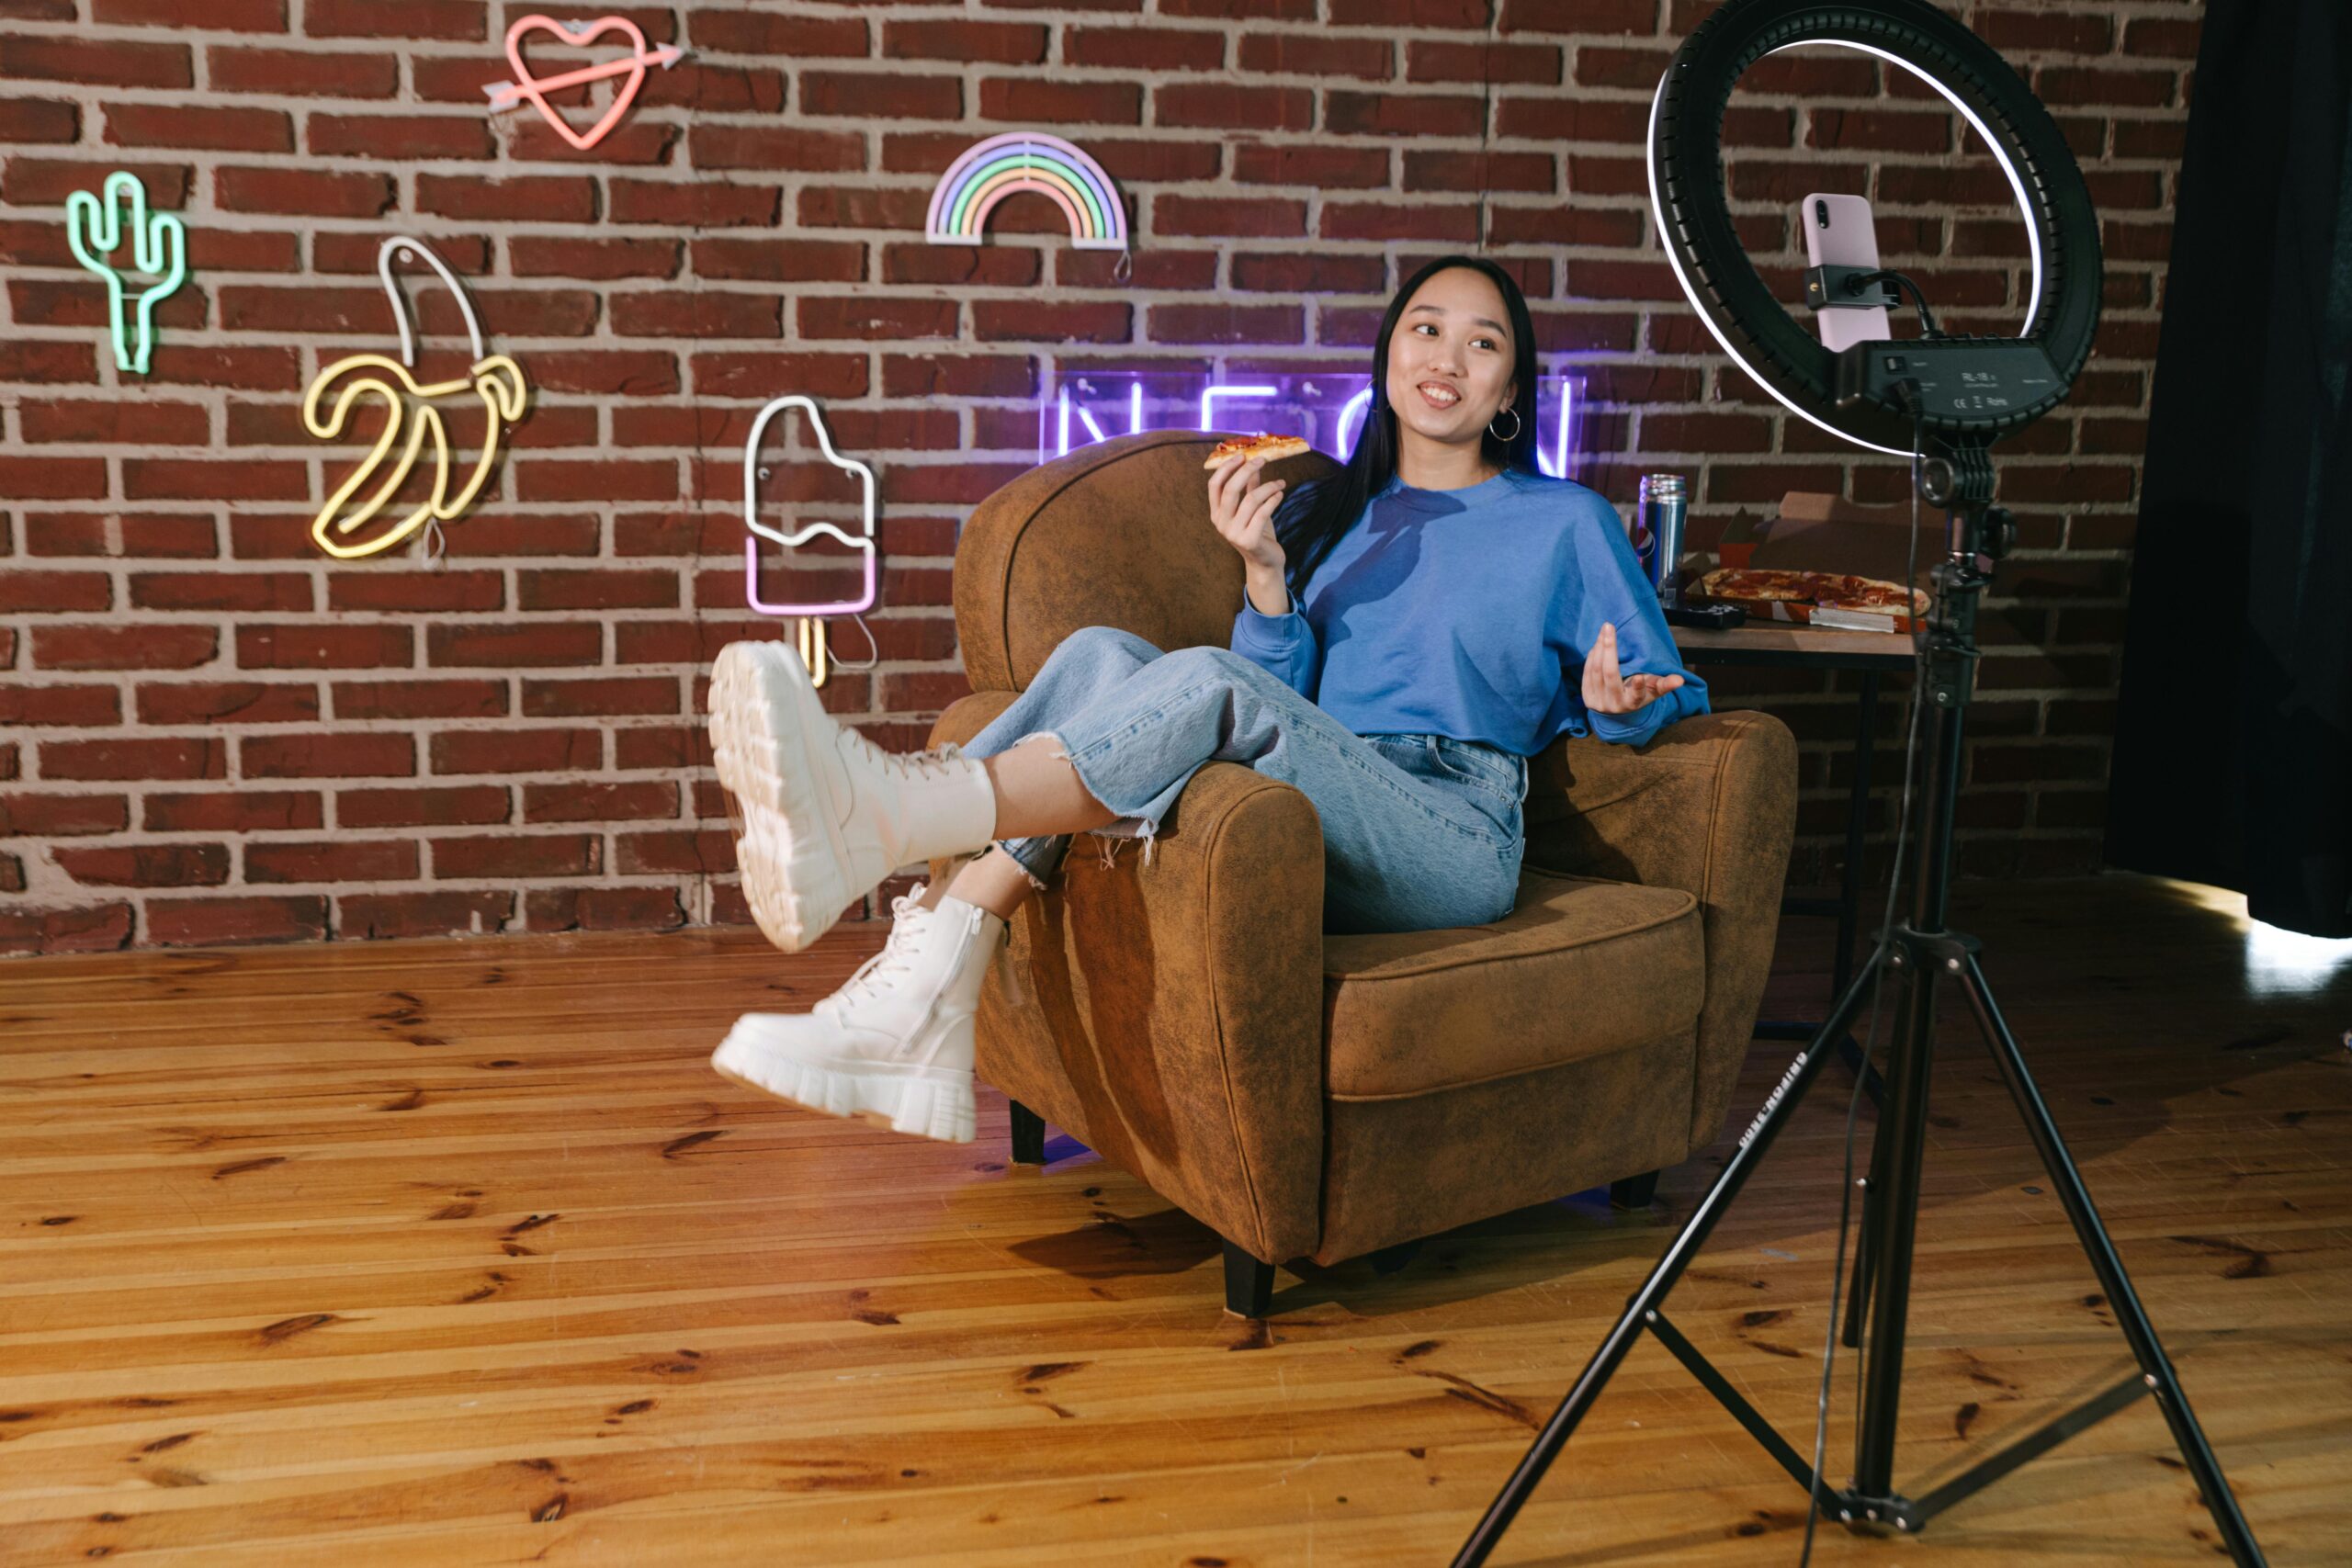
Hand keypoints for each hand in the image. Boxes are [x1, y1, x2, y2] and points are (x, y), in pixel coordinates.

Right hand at [1207, 452, 1287, 574]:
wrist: (1265, 562)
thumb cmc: (1258, 532)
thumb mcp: (1252, 508)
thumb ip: (1250, 487)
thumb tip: (1254, 463)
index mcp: (1216, 513)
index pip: (1214, 485)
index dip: (1227, 468)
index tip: (1242, 456)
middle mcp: (1221, 523)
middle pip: (1231, 489)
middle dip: (1247, 470)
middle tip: (1262, 460)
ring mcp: (1233, 533)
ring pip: (1251, 499)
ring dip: (1268, 486)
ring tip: (1280, 483)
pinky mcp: (1249, 541)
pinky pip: (1263, 512)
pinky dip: (1273, 500)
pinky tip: (1280, 494)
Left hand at [1582, 622, 1685, 713]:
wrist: (1616, 713)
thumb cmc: (1639, 696)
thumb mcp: (1653, 692)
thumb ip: (1665, 684)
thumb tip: (1680, 680)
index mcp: (1633, 703)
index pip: (1637, 696)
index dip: (1639, 687)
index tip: (1640, 677)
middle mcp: (1614, 704)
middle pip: (1610, 674)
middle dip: (1609, 648)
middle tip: (1609, 626)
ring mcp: (1598, 701)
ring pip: (1596, 670)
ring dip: (1599, 648)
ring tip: (1604, 631)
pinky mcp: (1587, 697)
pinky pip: (1587, 673)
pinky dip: (1592, 656)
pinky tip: (1597, 644)